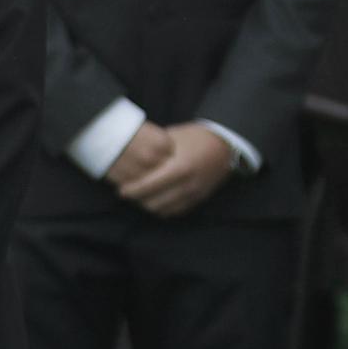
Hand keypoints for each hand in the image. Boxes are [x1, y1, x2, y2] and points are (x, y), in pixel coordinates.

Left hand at [108, 121, 240, 220]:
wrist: (225, 145)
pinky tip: (154, 200)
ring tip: (139, 197)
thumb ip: (154, 150)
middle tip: (128, 194)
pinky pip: (175, 212)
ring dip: (149, 206)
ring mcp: (194, 194)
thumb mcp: (173, 137)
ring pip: (164, 210)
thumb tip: (131, 156)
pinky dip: (162, 209)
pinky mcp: (198, 199)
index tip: (121, 190)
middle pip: (154, 202)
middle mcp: (188, 184)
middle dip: (138, 200)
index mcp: (181, 167)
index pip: (150, 185)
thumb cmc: (196, 136)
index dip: (133, 190)